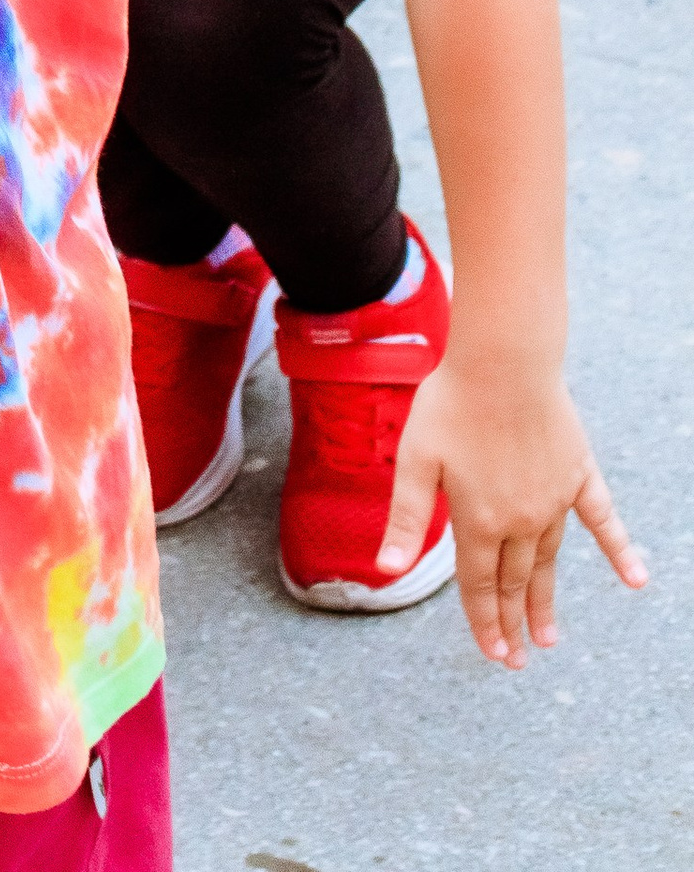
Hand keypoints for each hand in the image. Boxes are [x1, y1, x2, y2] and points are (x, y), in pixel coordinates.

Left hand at [384, 355, 643, 668]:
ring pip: (548, 561)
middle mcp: (520, 519)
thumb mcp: (415, 458)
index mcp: (478, 518)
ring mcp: (554, 499)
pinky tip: (635, 580)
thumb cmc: (452, 403)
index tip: (494, 654)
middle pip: (513, 581)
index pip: (478, 584)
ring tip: (548, 638)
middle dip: (512, 623)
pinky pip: (602, 521)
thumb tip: (385, 568)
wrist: (503, 360)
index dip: (483, 621)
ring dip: (546, 600)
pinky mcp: (578, 475)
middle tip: (515, 660)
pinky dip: (619, 551)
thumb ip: (407, 518)